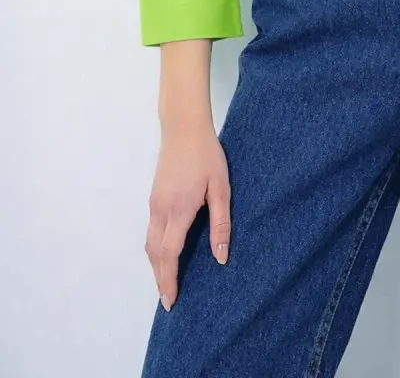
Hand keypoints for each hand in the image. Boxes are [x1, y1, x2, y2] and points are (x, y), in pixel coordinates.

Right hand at [144, 122, 230, 309]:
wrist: (183, 128)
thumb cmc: (207, 155)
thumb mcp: (221, 188)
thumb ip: (221, 223)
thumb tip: (221, 257)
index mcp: (178, 210)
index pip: (168, 255)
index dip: (168, 280)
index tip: (170, 300)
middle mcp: (160, 210)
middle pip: (154, 254)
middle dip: (160, 279)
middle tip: (168, 300)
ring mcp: (154, 204)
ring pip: (149, 243)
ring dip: (155, 266)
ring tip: (167, 282)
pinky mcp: (154, 197)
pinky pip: (151, 231)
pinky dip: (155, 250)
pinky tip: (166, 254)